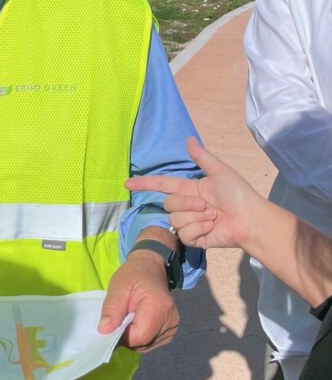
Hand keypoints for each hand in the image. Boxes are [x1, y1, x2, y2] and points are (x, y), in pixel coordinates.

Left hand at [98, 247, 178, 350]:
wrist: (150, 270)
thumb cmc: (133, 276)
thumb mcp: (118, 288)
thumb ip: (111, 310)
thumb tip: (104, 331)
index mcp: (159, 307)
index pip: (140, 336)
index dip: (122, 336)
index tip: (112, 326)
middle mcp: (171, 320)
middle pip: (143, 342)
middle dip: (126, 337)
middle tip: (117, 320)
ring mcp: (173, 327)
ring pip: (146, 345)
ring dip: (132, 338)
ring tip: (127, 319)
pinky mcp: (170, 331)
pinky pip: (151, 343)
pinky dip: (140, 337)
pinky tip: (135, 323)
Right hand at [126, 138, 259, 251]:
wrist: (250, 220)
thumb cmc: (239, 194)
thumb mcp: (220, 172)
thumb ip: (202, 157)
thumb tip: (189, 140)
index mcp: (190, 189)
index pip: (162, 185)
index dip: (145, 184)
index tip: (128, 183)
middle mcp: (187, 206)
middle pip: (169, 204)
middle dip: (186, 204)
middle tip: (207, 206)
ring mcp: (189, 223)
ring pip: (175, 219)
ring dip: (196, 218)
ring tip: (213, 218)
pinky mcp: (194, 239)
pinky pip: (184, 234)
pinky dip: (199, 230)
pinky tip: (211, 229)